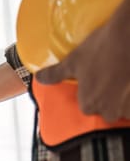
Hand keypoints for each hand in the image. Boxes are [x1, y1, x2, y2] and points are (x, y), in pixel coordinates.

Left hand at [35, 0, 129, 121]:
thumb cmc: (100, 49)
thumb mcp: (73, 61)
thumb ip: (55, 74)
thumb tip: (39, 78)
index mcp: (89, 105)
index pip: (88, 108)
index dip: (92, 95)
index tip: (96, 83)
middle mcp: (110, 110)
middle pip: (109, 111)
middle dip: (110, 99)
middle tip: (111, 79)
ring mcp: (129, 106)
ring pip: (126, 108)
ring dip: (125, 98)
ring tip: (123, 79)